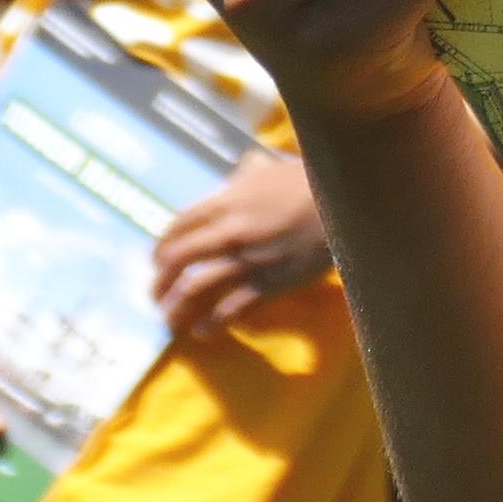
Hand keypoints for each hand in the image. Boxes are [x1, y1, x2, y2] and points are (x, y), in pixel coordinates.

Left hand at [153, 149, 331, 337]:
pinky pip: (231, 309)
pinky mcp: (268, 282)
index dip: (161, 246)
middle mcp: (228, 231)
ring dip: (176, 307)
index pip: (177, 226)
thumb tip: (236, 178)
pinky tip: (204, 331)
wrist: (346, 203)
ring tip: (170, 319)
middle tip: (156, 293)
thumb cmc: (312, 180)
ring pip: (196, 288)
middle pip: (177, 259)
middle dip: (159, 280)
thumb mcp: (270, 170)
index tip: (157, 260)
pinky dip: (213, 323)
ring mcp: (247, 259)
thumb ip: (244, 179)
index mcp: (226, 201)